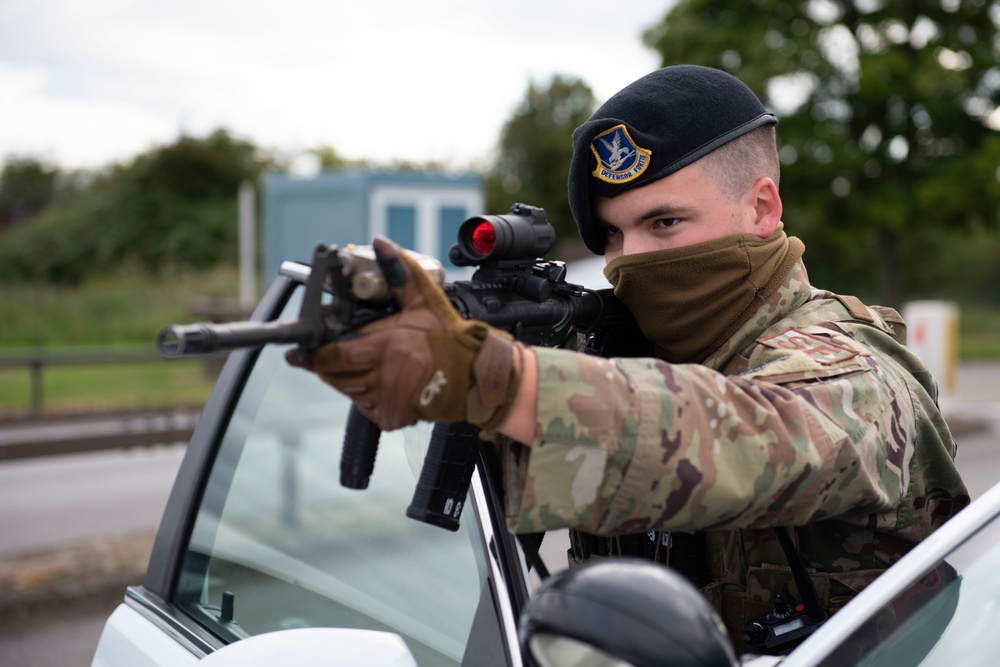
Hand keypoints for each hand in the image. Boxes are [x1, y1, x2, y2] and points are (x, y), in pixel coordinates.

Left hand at [288, 236, 522, 430]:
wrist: (473, 375)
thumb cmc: (448, 338)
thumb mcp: (423, 298)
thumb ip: (398, 270)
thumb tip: (380, 242)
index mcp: (385, 347)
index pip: (334, 356)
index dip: (314, 356)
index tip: (298, 355)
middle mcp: (382, 376)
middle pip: (335, 376)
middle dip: (327, 366)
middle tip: (330, 355)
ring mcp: (386, 399)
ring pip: (348, 391)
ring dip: (347, 379)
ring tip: (364, 365)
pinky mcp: (392, 417)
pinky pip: (365, 407)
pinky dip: (365, 396)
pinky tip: (379, 382)